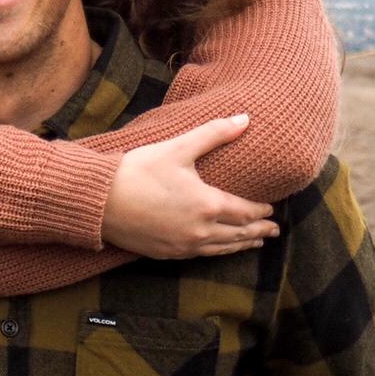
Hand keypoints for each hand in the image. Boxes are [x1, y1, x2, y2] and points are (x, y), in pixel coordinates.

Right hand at [101, 115, 279, 258]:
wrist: (100, 201)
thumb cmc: (138, 171)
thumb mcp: (179, 147)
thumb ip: (214, 134)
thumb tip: (245, 119)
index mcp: (207, 204)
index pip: (244, 211)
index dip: (260, 211)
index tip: (272, 209)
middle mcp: (200, 230)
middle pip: (238, 234)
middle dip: (258, 231)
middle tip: (274, 231)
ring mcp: (183, 245)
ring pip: (222, 249)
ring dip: (241, 245)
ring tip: (255, 242)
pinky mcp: (166, 253)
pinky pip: (201, 255)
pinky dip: (218, 252)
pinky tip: (219, 249)